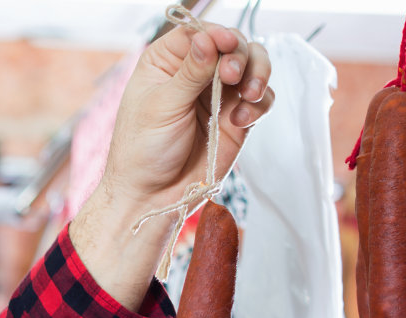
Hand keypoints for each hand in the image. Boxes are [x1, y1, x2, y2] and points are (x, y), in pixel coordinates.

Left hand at [70, 21, 273, 309]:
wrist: (153, 197)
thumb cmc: (143, 151)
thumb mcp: (162, 107)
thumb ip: (190, 72)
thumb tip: (208, 37)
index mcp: (166, 63)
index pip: (199, 32)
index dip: (217, 34)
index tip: (226, 45)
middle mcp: (195, 73)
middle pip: (233, 44)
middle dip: (240, 55)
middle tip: (232, 76)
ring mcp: (218, 95)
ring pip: (254, 65)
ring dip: (258, 74)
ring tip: (248, 95)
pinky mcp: (236, 117)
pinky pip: (262, 98)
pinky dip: (259, 104)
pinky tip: (240, 121)